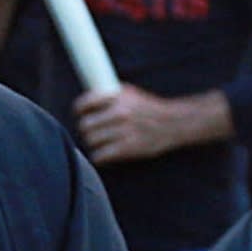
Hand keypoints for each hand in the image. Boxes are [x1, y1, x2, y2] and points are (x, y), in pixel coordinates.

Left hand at [73, 83, 216, 164]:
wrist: (173, 123)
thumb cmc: (149, 108)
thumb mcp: (130, 93)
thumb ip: (109, 95)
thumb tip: (86, 101)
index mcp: (117, 96)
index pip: (84, 103)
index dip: (78, 111)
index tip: (79, 114)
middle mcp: (119, 112)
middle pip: (85, 125)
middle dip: (86, 130)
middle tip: (91, 132)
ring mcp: (123, 131)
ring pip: (91, 141)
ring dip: (93, 144)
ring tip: (100, 143)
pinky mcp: (127, 148)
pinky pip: (100, 156)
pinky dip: (99, 157)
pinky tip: (104, 154)